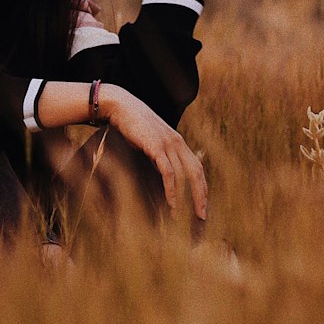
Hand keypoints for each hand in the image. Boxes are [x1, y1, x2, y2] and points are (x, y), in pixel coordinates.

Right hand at [104, 86, 207, 219]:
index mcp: (178, 141)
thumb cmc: (133, 124)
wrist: (121, 106)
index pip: (197, 167)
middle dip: (201, 196)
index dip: (202, 187)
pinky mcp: (156, 146)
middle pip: (197, 173)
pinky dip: (172, 190)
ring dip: (188, 198)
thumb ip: (160, 154)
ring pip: (185, 175)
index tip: (203, 204)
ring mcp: (168, 144)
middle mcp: (177, 142)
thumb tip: (163, 172)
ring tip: (187, 216)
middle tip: (202, 216)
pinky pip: (168, 172)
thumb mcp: (151, 140)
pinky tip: (172, 204)